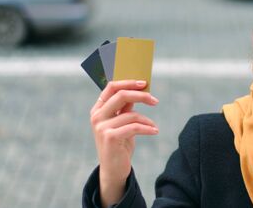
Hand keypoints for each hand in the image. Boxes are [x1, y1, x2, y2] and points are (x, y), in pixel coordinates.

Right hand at [90, 80, 158, 206]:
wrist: (113, 169)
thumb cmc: (120, 143)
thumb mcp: (122, 122)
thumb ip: (125, 107)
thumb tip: (138, 89)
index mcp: (98, 109)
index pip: (111, 87)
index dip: (128, 82)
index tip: (144, 83)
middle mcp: (97, 116)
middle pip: (121, 95)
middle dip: (141, 96)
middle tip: (155, 100)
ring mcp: (101, 127)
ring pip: (131, 114)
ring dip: (147, 120)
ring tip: (154, 126)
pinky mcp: (110, 137)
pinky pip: (134, 127)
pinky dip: (147, 128)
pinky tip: (155, 131)